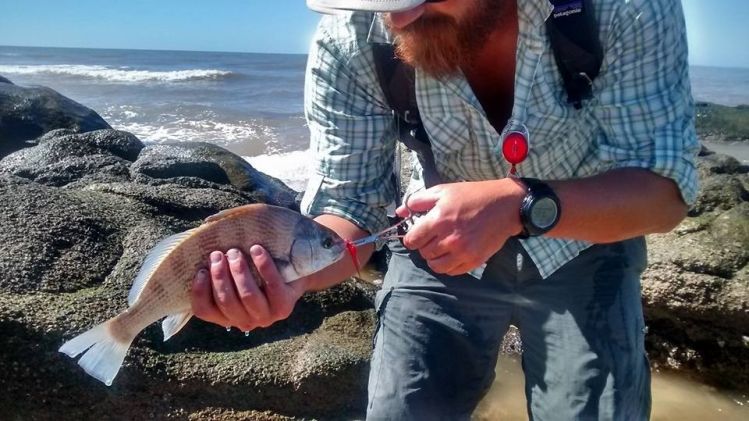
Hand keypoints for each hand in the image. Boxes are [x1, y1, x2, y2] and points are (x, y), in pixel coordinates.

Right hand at [190, 245, 306, 331]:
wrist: (293, 273)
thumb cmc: (255, 270)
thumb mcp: (233, 273)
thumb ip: (216, 268)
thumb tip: (198, 250)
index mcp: (226, 316)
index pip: (205, 311)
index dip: (199, 292)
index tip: (201, 270)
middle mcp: (244, 321)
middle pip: (226, 302)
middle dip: (219, 276)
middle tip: (217, 254)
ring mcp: (266, 317)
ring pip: (248, 296)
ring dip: (239, 272)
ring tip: (234, 253)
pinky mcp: (284, 307)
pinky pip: (272, 285)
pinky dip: (263, 266)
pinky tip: (257, 250)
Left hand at [396, 178, 525, 275]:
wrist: (505, 205)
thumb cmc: (472, 195)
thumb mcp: (443, 191)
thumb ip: (418, 201)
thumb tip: (400, 212)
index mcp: (439, 220)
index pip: (412, 240)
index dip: (412, 238)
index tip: (417, 235)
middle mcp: (449, 239)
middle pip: (424, 253)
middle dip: (425, 246)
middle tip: (433, 238)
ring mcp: (462, 252)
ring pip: (436, 266)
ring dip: (435, 258)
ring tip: (441, 248)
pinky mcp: (474, 260)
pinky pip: (452, 272)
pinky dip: (449, 265)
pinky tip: (453, 253)